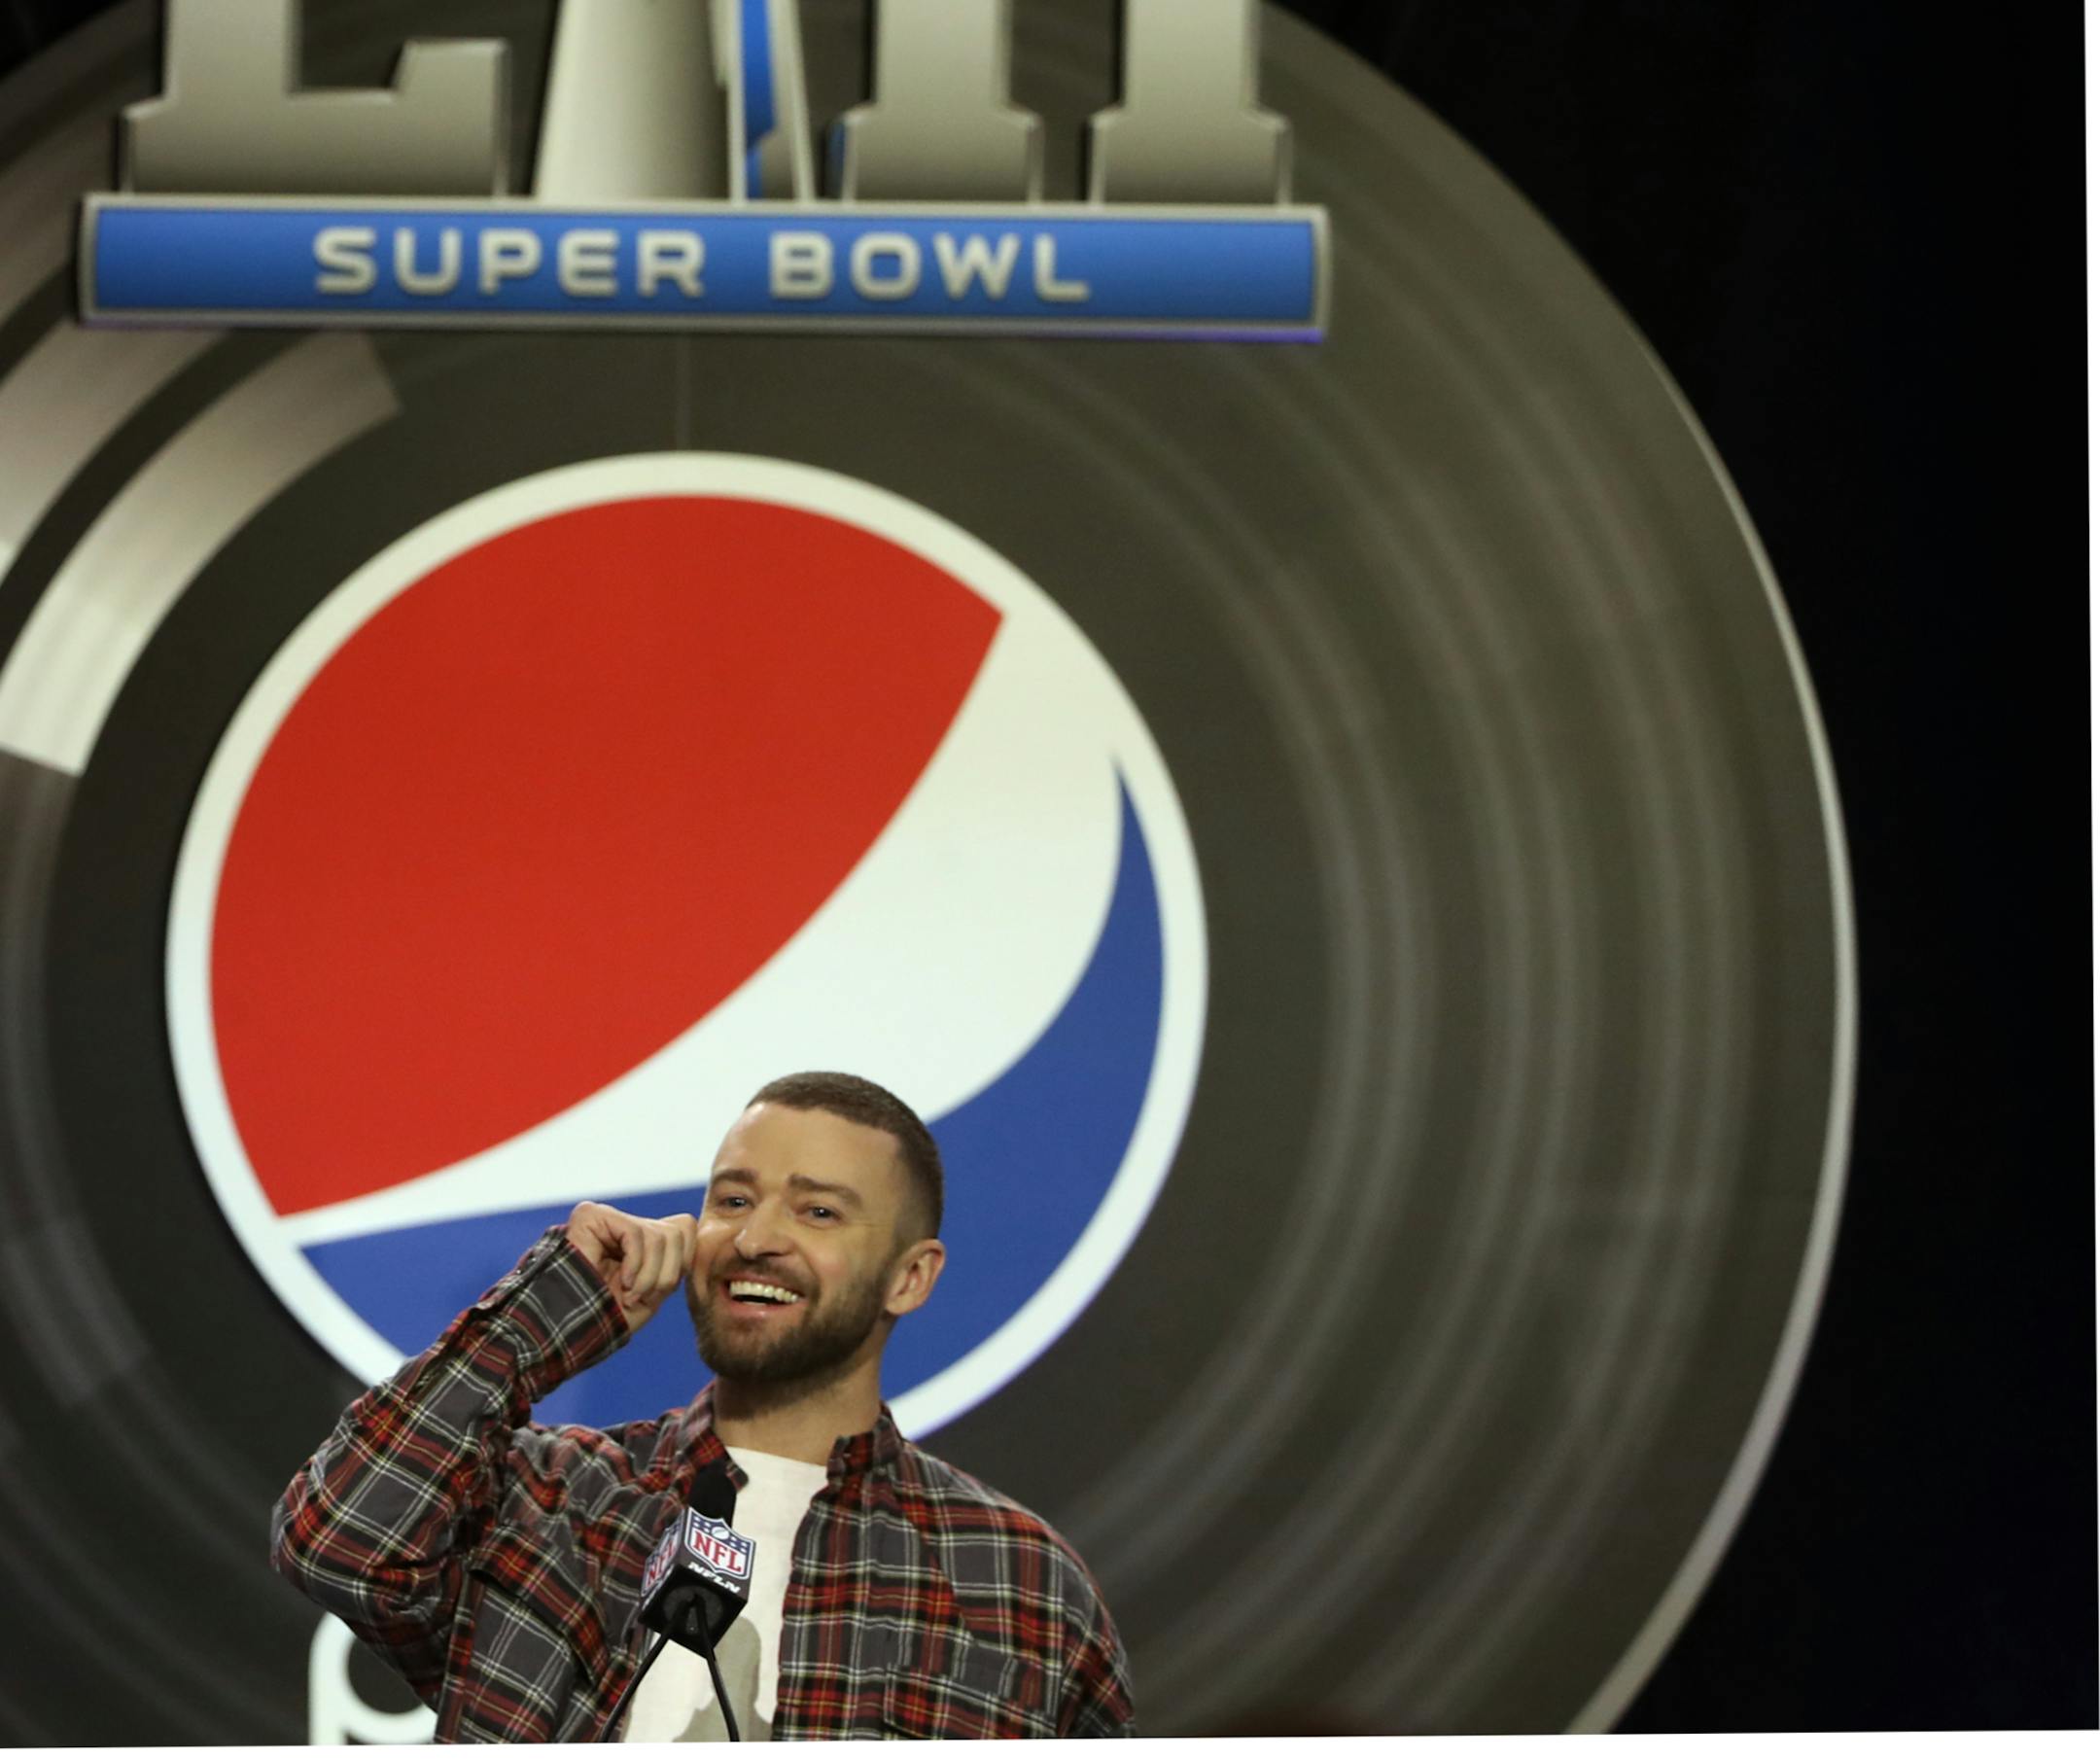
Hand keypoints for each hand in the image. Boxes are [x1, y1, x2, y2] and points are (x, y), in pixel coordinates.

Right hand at [563, 1202, 696, 1331]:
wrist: (569, 1331)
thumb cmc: (609, 1315)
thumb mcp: (654, 1291)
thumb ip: (675, 1261)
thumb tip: (688, 1225)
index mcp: (642, 1239)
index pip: (685, 1227)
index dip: (681, 1262)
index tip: (659, 1292)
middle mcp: (626, 1224)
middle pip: (678, 1231)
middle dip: (667, 1274)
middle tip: (641, 1297)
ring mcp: (608, 1217)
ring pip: (660, 1235)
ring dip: (649, 1277)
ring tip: (629, 1294)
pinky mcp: (591, 1215)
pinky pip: (636, 1234)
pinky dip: (635, 1265)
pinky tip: (622, 1283)